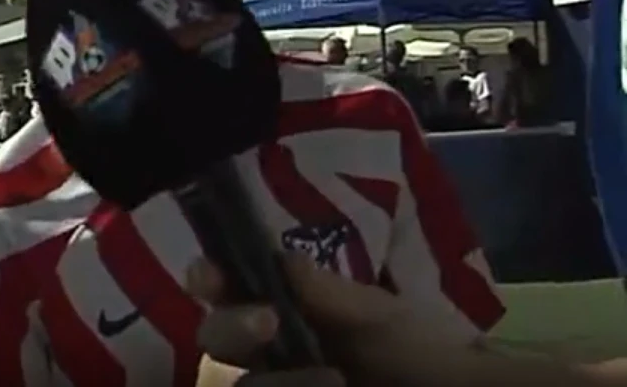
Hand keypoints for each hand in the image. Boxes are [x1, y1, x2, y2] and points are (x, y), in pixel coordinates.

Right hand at [188, 255, 483, 386]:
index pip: (227, 289)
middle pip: (216, 338)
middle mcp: (271, 353)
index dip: (210, 279)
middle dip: (232, 327)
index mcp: (285, 312)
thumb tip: (276, 258)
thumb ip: (324, 292)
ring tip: (334, 381)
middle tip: (266, 322)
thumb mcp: (379, 318)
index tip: (210, 277)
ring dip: (275, 380)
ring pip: (235, 384)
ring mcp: (276, 383)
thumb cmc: (422, 354)